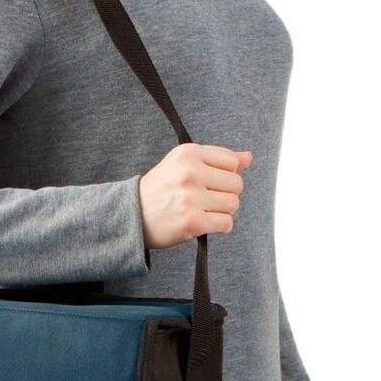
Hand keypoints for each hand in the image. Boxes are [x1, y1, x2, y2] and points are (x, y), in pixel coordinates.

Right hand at [138, 142, 252, 248]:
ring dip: (223, 211)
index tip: (209, 183)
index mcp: (188, 153)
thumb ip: (217, 159)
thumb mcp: (183, 164)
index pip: (232, 162)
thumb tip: (248, 157)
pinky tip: (205, 223)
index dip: (225, 175)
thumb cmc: (161, 189)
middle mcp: (190, 172)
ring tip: (204, 211)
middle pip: (236, 184)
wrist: (132, 215)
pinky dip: (220, 226)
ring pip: (233, 204)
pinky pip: (226, 223)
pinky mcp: (192, 221)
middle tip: (206, 200)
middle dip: (226, 195)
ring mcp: (191, 197)